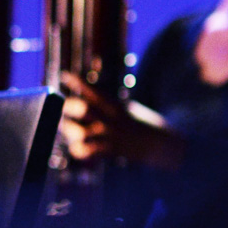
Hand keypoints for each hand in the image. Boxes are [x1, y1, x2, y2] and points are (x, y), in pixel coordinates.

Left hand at [59, 71, 185, 171]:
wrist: (165, 146)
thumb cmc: (144, 126)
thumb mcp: (128, 109)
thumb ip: (109, 104)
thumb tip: (88, 97)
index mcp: (117, 107)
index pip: (94, 91)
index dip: (78, 82)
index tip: (64, 75)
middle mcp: (112, 120)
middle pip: (83, 108)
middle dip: (68, 107)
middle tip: (62, 107)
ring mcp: (111, 136)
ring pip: (80, 132)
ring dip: (70, 130)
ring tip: (68, 128)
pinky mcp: (110, 151)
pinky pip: (87, 151)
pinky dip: (78, 149)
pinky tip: (78, 146)